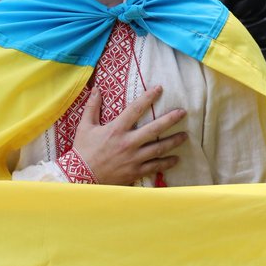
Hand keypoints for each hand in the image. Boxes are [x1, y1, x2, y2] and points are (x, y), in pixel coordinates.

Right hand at [71, 86, 187, 185]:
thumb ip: (92, 107)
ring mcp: (133, 158)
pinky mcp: (135, 172)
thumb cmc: (83, 150)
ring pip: (159, 148)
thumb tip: (96, 89)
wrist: (81, 176)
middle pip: (154, 129)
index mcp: (117, 129)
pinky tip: (176, 159)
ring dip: (173, 141)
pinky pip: (155, 166)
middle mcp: (128, 142)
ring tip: (185, 136)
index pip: (136, 109)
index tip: (159, 88)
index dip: (149, 97)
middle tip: (183, 113)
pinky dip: (167, 163)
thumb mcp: (85, 126)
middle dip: (170, 119)